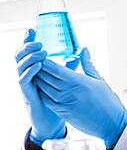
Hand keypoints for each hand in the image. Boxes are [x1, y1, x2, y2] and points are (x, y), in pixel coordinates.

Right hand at [15, 29, 65, 145]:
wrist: (54, 122)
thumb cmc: (59, 99)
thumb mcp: (66, 78)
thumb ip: (70, 65)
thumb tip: (82, 51)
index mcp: (36, 69)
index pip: (29, 51)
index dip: (28, 40)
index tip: (33, 28)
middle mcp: (28, 75)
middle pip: (20, 55)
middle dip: (26, 45)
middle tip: (37, 39)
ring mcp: (27, 85)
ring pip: (20, 65)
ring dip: (29, 56)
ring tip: (41, 50)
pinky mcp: (28, 95)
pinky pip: (24, 80)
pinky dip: (30, 71)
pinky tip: (38, 65)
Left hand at [35, 48, 126, 148]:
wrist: (111, 124)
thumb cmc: (108, 102)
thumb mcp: (99, 80)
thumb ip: (88, 65)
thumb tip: (84, 50)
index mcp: (80, 82)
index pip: (57, 69)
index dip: (46, 62)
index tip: (41, 54)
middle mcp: (70, 92)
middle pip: (48, 78)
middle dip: (39, 69)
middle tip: (33, 61)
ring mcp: (65, 104)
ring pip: (45, 89)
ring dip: (38, 80)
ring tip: (34, 72)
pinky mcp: (63, 113)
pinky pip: (47, 101)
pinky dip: (41, 93)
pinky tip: (40, 87)